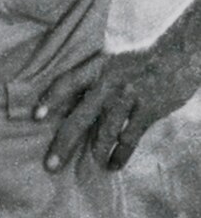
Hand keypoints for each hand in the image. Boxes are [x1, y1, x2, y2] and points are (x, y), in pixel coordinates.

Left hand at [32, 45, 193, 173]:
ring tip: (90, 165)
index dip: (51, 99)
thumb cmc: (142, 59)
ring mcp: (129, 98)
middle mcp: (109, 84)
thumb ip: (94, 79)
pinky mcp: (148, 111)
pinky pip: (129, 139)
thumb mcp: (113, 60)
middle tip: (50, 165)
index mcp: (98, 67)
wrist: (181, 52)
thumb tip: (70, 105)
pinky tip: (113, 165)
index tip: (36, 117)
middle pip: (80, 118)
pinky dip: (120, 155)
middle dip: (63, 144)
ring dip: (95, 153)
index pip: (68, 82)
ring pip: (104, 134)